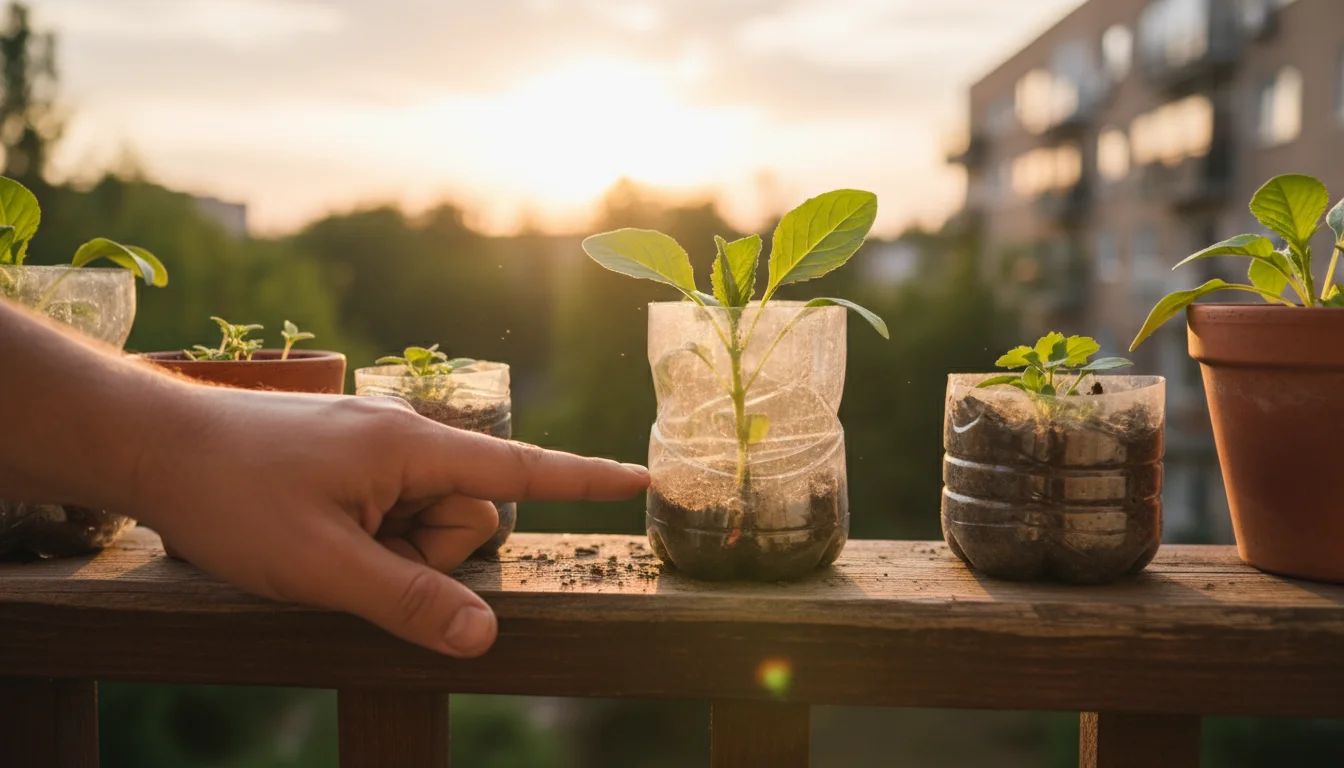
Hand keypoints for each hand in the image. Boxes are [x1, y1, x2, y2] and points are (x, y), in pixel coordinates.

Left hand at [132, 388, 648, 657]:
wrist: (149, 446)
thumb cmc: (233, 496)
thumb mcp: (322, 565)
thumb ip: (408, 600)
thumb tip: (484, 635)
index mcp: (411, 447)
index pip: (521, 468)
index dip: (586, 480)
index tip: (643, 478)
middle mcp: (403, 439)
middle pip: (467, 515)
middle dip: (429, 556)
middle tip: (354, 562)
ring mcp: (372, 450)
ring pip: (426, 522)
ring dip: (392, 553)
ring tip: (324, 550)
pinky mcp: (347, 463)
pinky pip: (391, 512)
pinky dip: (371, 540)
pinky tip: (317, 539)